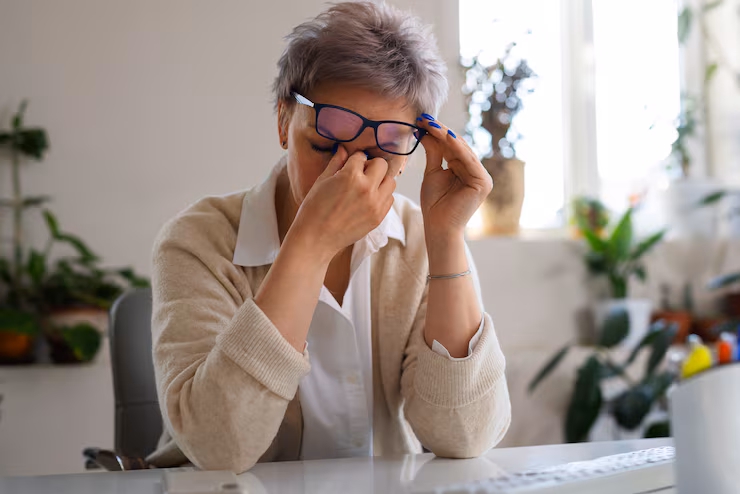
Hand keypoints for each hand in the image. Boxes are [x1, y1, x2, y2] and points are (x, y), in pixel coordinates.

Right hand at [291, 146, 395, 259]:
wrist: (316, 238)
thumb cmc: (314, 209)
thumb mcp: (322, 181)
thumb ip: (336, 163)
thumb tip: (343, 149)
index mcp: (350, 176)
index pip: (361, 156)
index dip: (354, 160)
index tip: (350, 165)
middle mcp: (367, 188)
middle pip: (381, 165)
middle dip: (371, 166)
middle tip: (360, 174)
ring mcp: (375, 204)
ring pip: (390, 181)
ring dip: (380, 180)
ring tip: (367, 187)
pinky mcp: (378, 217)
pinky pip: (389, 199)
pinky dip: (382, 196)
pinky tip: (368, 200)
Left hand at [417, 117, 492, 239]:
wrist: (438, 227)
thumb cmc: (434, 204)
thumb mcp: (433, 172)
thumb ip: (434, 152)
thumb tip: (426, 131)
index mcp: (465, 169)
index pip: (451, 146)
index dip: (437, 133)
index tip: (421, 120)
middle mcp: (476, 171)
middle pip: (457, 146)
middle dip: (440, 131)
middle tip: (425, 118)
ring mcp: (482, 177)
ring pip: (463, 150)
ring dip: (447, 136)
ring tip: (432, 124)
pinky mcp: (483, 183)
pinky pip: (469, 161)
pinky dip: (457, 148)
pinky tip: (445, 136)